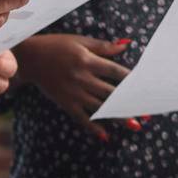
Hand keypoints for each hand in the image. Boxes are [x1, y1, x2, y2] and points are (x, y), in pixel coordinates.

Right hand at [16, 33, 134, 139]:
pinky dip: (92, 127)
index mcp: (87, 61)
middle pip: (111, 92)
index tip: (145, 87)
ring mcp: (73, 92)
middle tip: (146, 111)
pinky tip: (105, 135)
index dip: (132, 80)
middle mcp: (82, 78)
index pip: (115, 72)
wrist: (30, 58)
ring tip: (134, 125)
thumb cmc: (56, 46)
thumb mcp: (80, 41)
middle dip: (129, 102)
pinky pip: (81, 117)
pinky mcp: (65, 102)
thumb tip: (125, 46)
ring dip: (117, 117)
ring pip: (100, 107)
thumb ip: (103, 46)